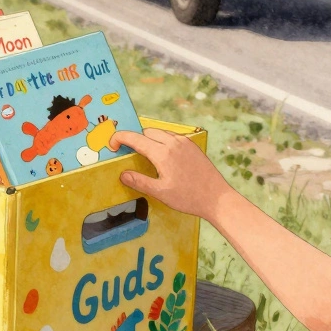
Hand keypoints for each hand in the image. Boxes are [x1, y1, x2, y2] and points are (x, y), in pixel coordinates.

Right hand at [109, 128, 233, 221]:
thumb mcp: (160, 193)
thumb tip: (122, 174)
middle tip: (129, 153)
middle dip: (135, 139)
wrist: (218, 198)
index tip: (112, 145)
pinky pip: (172, 136)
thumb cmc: (188, 197)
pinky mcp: (192, 146)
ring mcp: (184, 142)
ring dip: (149, 139)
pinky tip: (164, 156)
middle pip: (146, 132)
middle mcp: (173, 142)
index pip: (135, 138)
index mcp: (162, 153)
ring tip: (145, 155)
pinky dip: (162, 140)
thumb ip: (139, 181)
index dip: (119, 138)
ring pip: (160, 132)